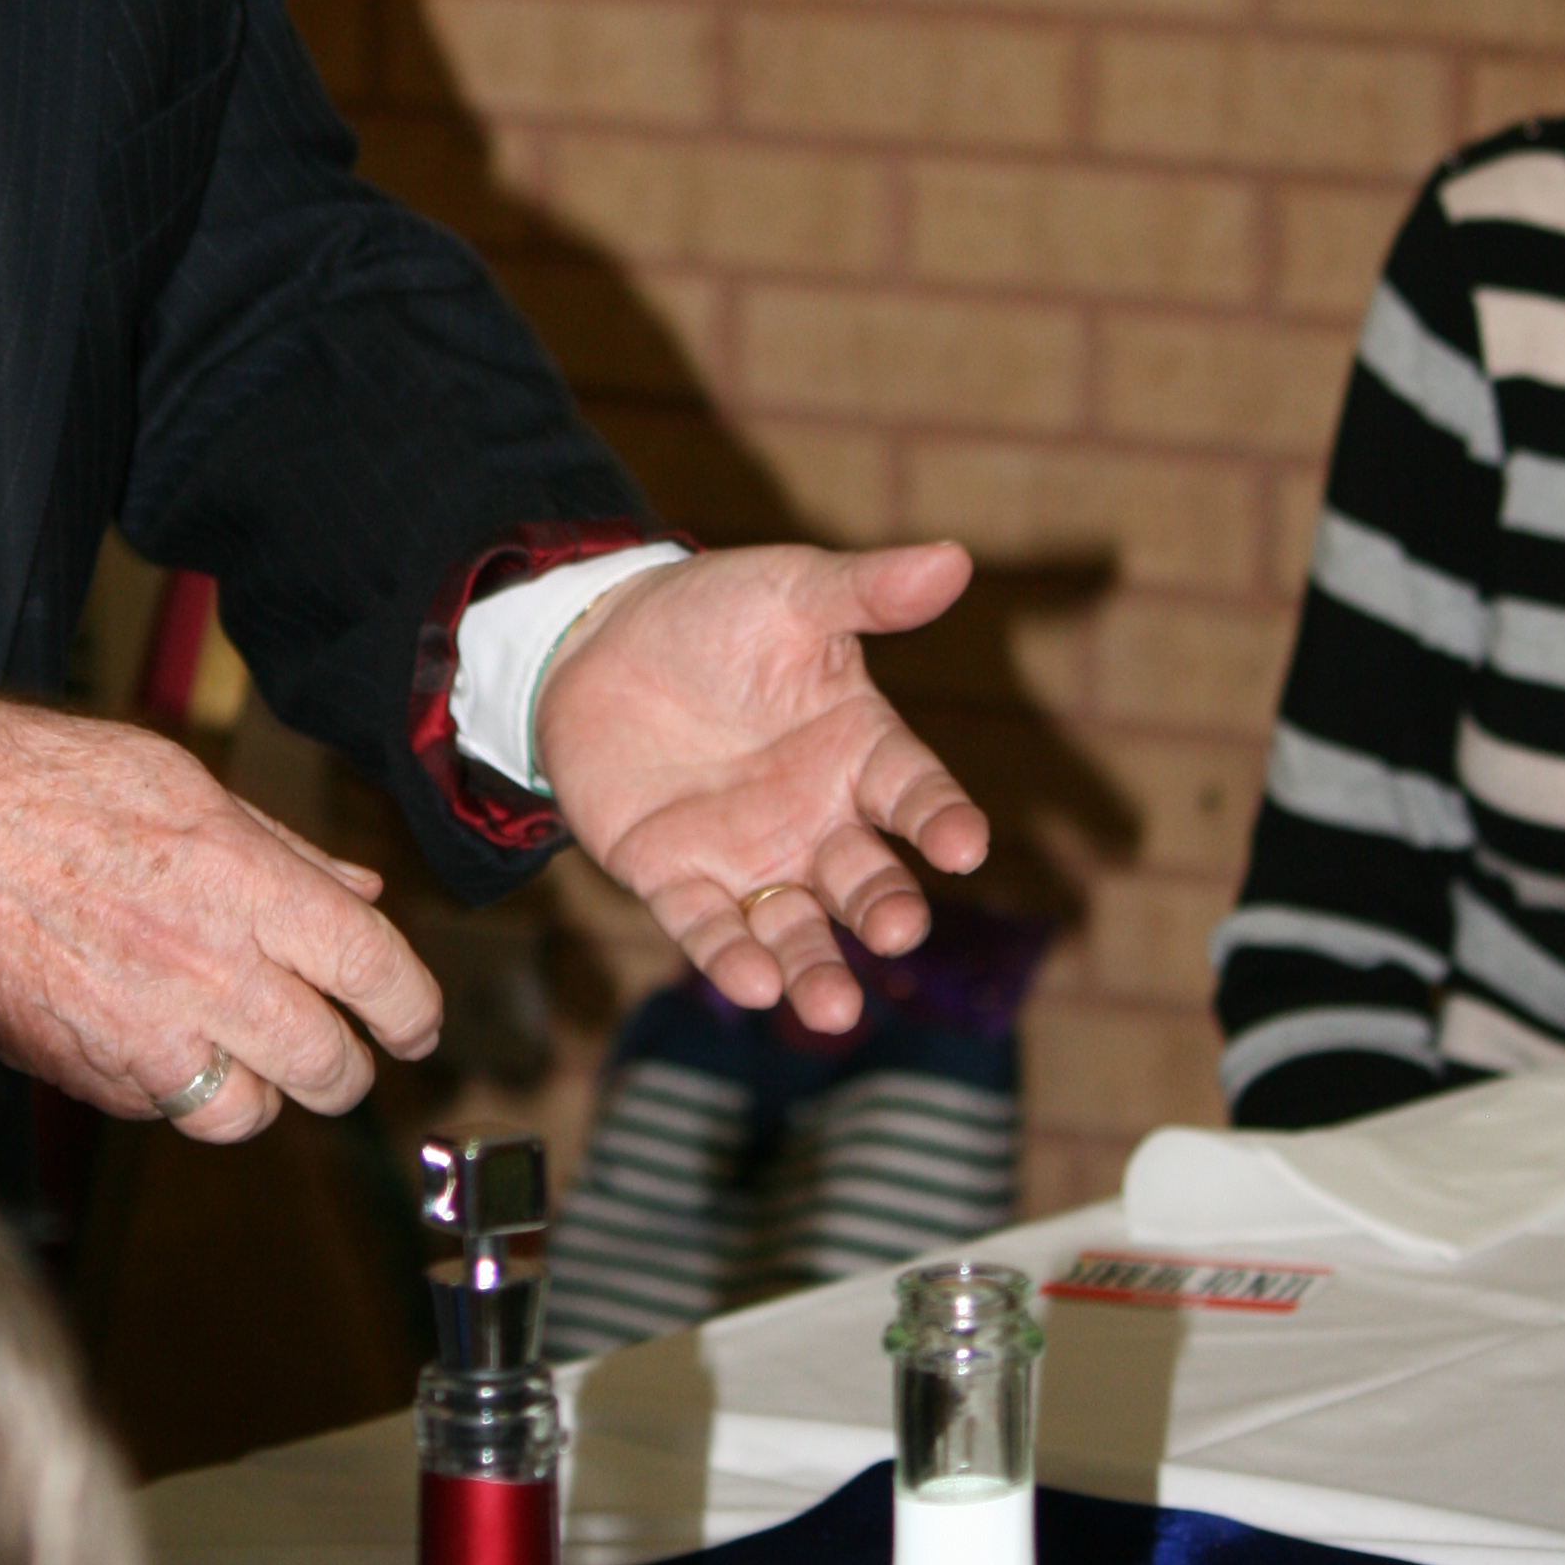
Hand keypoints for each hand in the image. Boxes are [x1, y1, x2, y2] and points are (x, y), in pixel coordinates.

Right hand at [0, 691, 441, 1141]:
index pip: (372, 972)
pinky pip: (163, 1111)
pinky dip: (175, 1091)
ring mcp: (144, 1034)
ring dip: (262, 1090)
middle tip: (342, 1052)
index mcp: (244, 885)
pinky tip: (157, 1038)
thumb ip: (284, 852)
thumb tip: (358, 890)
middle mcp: (206, 970)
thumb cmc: (48, 785)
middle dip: (348, 1066)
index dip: (413, 1009)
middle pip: (329, 1067)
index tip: (417, 1022)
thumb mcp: (187, 786)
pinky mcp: (88, 1074)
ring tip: (247, 1054)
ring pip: (250, 1113)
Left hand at [532, 542, 987, 1035]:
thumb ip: (867, 590)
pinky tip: (751, 983)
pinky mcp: (675, 877)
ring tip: (833, 1007)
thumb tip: (954, 557)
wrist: (598, 639)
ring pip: (794, 925)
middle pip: (862, 876)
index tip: (965, 845)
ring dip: (815, 967)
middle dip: (883, 906)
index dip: (941, 818)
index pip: (914, 791)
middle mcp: (816, 816)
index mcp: (858, 747)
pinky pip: (705, 927)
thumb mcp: (791, 589)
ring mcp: (748, 855)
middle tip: (901, 930)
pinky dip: (728, 958)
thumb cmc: (714, 613)